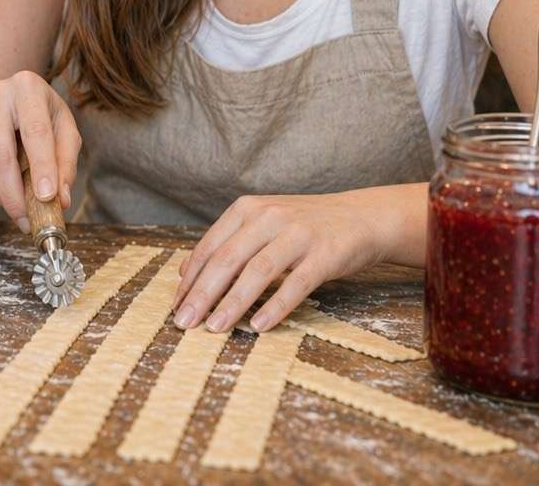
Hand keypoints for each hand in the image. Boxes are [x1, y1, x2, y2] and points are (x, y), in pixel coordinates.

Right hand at [0, 71, 80, 229]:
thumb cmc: (38, 118)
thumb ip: (66, 163)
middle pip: (0, 155)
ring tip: (17, 203)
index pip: (35, 132)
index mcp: (26, 86)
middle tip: (28, 221)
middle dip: (15, 196)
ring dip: (1, 198)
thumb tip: (60, 200)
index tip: (47, 198)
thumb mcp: (63, 130)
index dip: (42, 167)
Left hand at [171, 193, 389, 332]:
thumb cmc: (304, 226)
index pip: (210, 247)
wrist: (362, 217)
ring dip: (233, 303)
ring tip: (214, 328)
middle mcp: (269, 217)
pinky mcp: (325, 255)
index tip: (176, 305)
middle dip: (202, 294)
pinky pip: (295, 285)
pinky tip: (258, 326)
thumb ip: (227, 243)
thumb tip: (184, 273)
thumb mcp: (261, 223)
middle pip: (227, 260)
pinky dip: (274, 306)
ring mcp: (298, 235)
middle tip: (184, 322)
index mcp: (247, 209)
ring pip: (257, 272)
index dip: (191, 278)